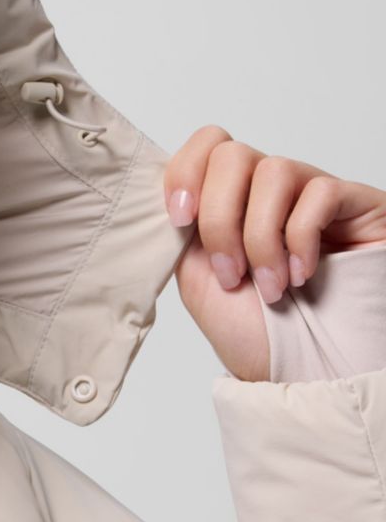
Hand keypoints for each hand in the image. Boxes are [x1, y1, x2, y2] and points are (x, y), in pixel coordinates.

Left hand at [165, 125, 385, 381]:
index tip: (179, 220)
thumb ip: (184, 231)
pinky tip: (303, 274)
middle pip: (231, 154)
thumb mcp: (200, 280)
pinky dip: (301, 237)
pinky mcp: (356, 205)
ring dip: (261, 237)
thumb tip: (165, 192)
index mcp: (229, 202)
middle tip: (231, 274)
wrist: (311, 376)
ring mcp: (312, 195)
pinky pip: (321, 191)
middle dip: (220, 218)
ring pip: (273, 170)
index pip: (207, 145)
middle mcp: (269, 192)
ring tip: (271, 287)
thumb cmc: (260, 335)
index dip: (185, 172)